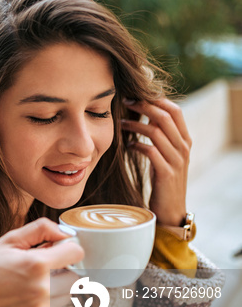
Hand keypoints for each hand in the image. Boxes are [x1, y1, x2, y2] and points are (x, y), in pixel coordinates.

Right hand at [0, 218, 83, 306]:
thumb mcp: (8, 240)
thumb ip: (41, 230)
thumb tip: (65, 233)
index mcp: (36, 264)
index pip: (76, 253)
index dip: (69, 248)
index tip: (58, 249)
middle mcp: (42, 288)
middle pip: (77, 277)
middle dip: (66, 269)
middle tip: (47, 265)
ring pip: (69, 293)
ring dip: (59, 284)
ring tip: (34, 279)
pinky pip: (54, 306)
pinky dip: (47, 298)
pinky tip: (26, 293)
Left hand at [121, 98, 191, 225]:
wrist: (170, 210)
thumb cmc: (163, 180)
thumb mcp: (166, 155)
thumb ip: (161, 137)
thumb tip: (143, 114)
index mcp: (185, 140)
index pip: (175, 110)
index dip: (156, 100)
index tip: (135, 96)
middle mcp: (183, 148)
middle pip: (165, 117)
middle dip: (143, 106)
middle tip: (125, 102)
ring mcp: (176, 161)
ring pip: (156, 132)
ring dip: (136, 125)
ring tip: (121, 123)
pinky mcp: (166, 174)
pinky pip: (150, 151)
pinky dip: (137, 145)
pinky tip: (127, 146)